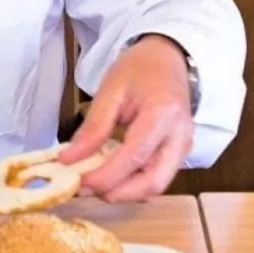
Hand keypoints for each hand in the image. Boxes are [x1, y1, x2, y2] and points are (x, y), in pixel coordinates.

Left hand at [58, 35, 193, 202]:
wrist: (167, 59)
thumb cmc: (139, 69)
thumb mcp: (110, 90)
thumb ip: (93, 127)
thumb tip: (69, 159)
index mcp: (163, 113)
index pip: (135, 156)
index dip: (105, 176)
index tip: (78, 182)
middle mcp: (180, 136)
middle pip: (153, 182)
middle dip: (118, 193)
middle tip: (86, 188)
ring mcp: (184, 147)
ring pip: (157, 186)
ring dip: (125, 192)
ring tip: (95, 182)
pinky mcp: (179, 153)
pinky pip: (157, 178)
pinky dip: (134, 184)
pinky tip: (112, 175)